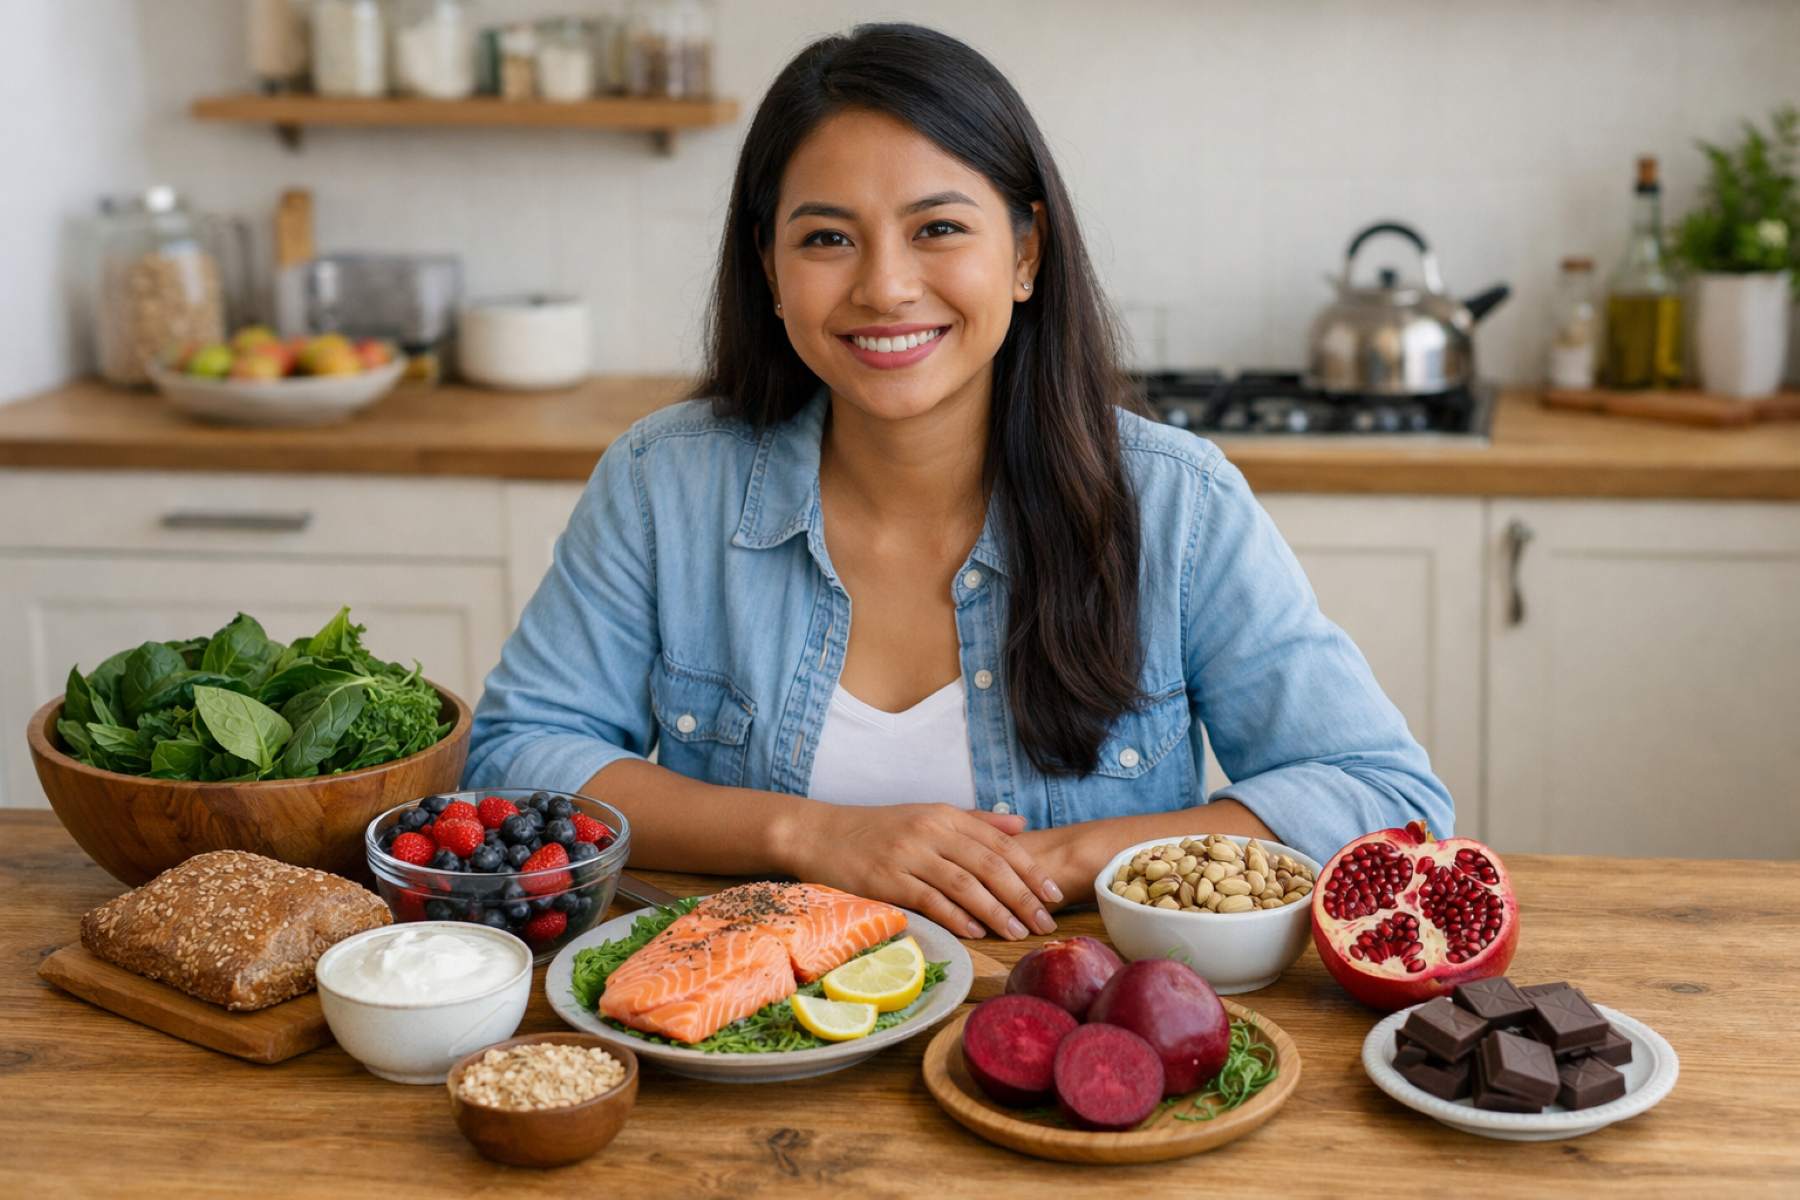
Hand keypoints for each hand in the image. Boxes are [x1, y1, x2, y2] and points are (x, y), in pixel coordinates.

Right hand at [780, 802, 1061, 939]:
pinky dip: (957, 917)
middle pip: (988, 865)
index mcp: (944, 815)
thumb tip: (1021, 824)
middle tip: (1045, 922)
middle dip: (1022, 896)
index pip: (999, 844)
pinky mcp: (886, 879)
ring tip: (1018, 933)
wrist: (820, 833)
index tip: (1054, 894)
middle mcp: (930, 831)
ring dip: (996, 911)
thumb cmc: (878, 829)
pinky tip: (977, 932)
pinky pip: (929, 900)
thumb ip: (975, 822)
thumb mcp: (927, 815)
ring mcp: (907, 855)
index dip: (1030, 870)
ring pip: (964, 885)